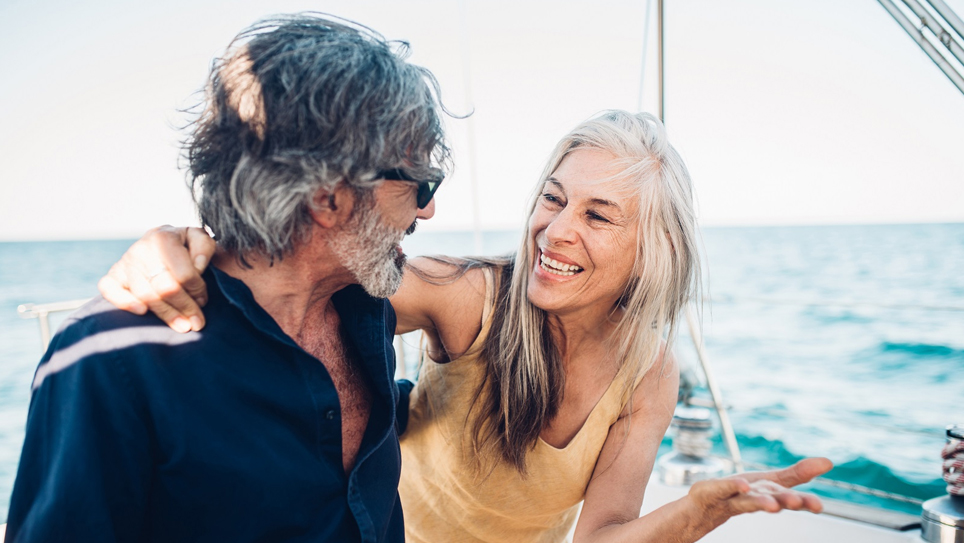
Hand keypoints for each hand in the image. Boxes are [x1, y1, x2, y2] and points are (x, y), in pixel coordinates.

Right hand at [98, 226, 215, 332]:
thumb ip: (204, 248)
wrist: (161, 244)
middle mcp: (141, 249)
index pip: (183, 273)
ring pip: (145, 294)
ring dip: (166, 314)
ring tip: (183, 326)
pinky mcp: (113, 275)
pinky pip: (109, 289)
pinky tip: (142, 312)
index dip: (197, 290)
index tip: (203, 301)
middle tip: (197, 322)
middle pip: (165, 287)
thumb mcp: (200, 240)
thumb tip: (197, 267)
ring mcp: (125, 262)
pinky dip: (124, 301)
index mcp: (163, 237)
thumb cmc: (184, 246)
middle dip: (185, 307)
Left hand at [687, 457, 831, 526]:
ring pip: (748, 502)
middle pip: (771, 499)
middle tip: (798, 503)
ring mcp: (731, 498)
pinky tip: (743, 485)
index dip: (804, 502)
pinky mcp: (712, 492)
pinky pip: (723, 489)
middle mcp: (752, 500)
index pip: (788, 498)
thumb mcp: (770, 481)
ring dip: (761, 503)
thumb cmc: (741, 493)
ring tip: (773, 506)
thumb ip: (797, 474)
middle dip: (784, 502)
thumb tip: (829, 462)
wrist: (704, 506)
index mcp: (768, 496)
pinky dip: (734, 487)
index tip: (820, 507)